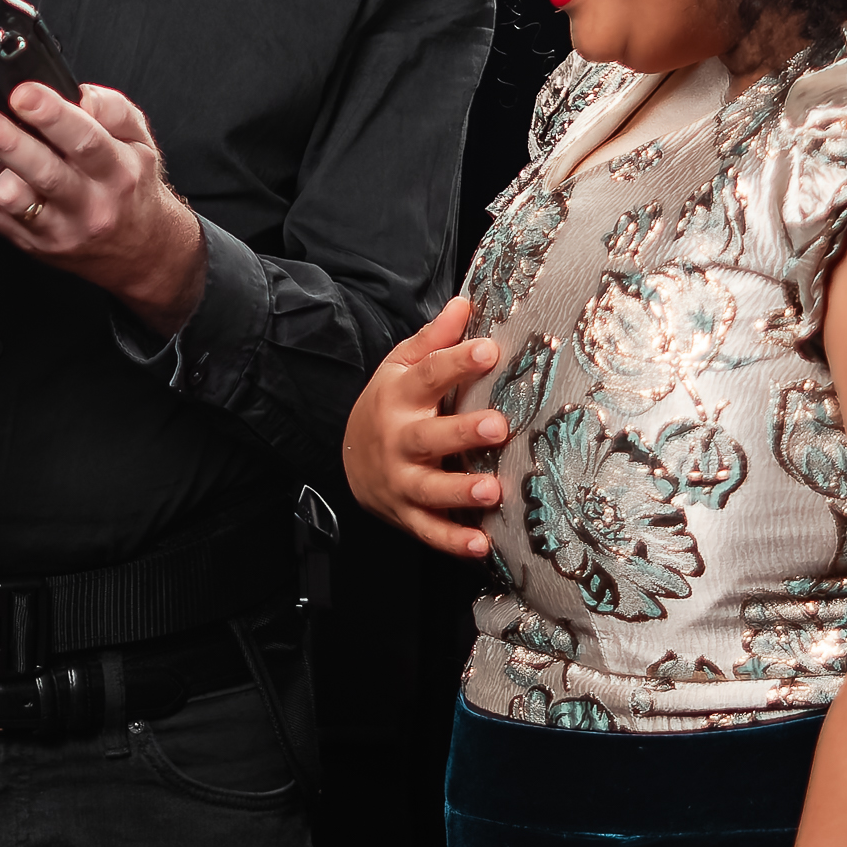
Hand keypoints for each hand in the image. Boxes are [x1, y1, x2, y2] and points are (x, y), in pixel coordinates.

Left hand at [0, 80, 208, 338]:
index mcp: (116, 172)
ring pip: (19, 204)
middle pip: (45, 172)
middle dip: (8, 141)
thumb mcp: (141, 143)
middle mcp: (89, 204)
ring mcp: (60, 230)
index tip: (24, 93)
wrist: (139, 250)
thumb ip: (114, 110)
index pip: (85, 139)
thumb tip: (80, 93)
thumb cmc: (132, 189)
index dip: (51, 114)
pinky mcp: (34, 246)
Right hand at [342, 299, 509, 557]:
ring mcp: (400, 480)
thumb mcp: (401, 366)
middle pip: (428, 436)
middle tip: (498, 427)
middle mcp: (398, 439)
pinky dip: (452, 541)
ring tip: (492, 491)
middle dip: (463, 433)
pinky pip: (428, 530)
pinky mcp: (405, 513)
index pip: (429, 375)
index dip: (458, 362)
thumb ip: (434, 339)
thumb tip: (465, 303)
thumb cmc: (390, 404)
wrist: (349, 458)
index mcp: (400, 396)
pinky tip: (481, 544)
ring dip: (460, 491)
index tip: (489, 351)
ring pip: (429, 488)